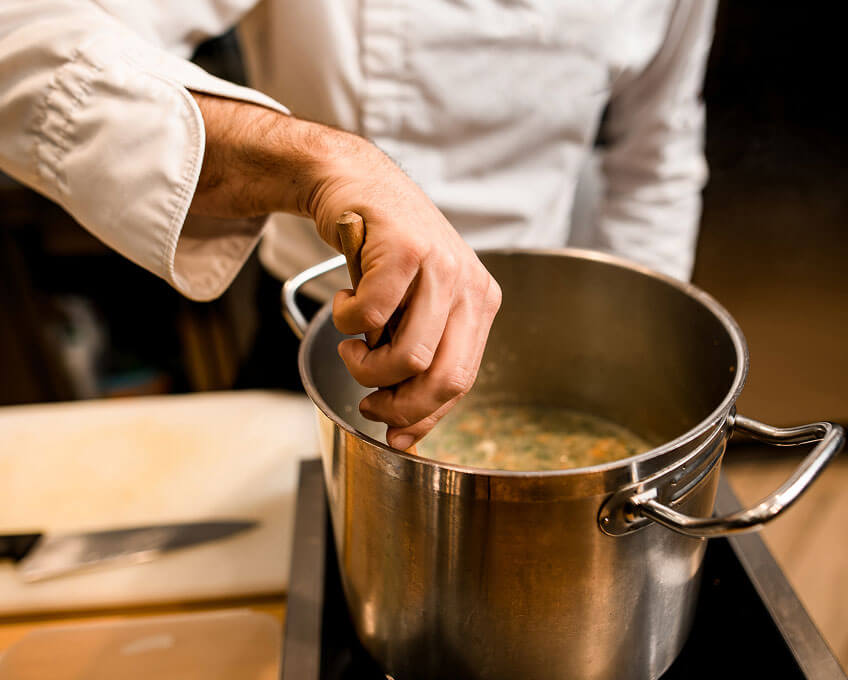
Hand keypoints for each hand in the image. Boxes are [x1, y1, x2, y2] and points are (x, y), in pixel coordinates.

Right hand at [188, 93, 500, 448]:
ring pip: (408, 357)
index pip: (461, 381)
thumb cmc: (382, 253)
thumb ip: (418, 359)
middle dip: (397, 406)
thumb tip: (405, 433)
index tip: (394, 434)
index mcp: (480, 303)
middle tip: (366, 403)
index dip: (424, 416)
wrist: (356, 184)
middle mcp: (469, 285)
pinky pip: (369, 319)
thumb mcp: (412, 307)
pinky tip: (346, 301)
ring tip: (352, 345)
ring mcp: (440, 265)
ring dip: (365, 366)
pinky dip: (347, 322)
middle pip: (443, 379)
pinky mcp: (403, 250)